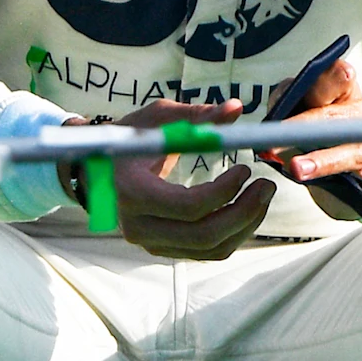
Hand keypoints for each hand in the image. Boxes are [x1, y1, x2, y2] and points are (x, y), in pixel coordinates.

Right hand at [61, 98, 274, 260]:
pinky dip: (233, 233)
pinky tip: (246, 209)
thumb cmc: (127, 140)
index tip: (245, 168)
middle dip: (244, 212)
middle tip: (266, 186)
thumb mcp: (156, 119)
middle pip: (204, 235)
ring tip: (262, 196)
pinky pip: (207, 251)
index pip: (188, 206)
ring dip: (245, 225)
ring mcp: (150, 243)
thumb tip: (236, 109)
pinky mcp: (163, 249)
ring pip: (210, 248)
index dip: (225, 191)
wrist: (95, 171)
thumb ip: (195, 116)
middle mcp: (139, 226)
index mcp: (132, 193)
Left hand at [255, 49, 361, 223]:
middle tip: (277, 142)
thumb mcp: (294, 110)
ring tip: (298, 169)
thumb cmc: (312, 130)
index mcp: (343, 93)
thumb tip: (268, 132)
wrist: (336, 164)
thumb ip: (282, 109)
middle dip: (307, 129)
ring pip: (354, 153)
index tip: (342, 75)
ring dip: (325, 161)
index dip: (336, 77)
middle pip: (337, 120)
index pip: (338, 78)